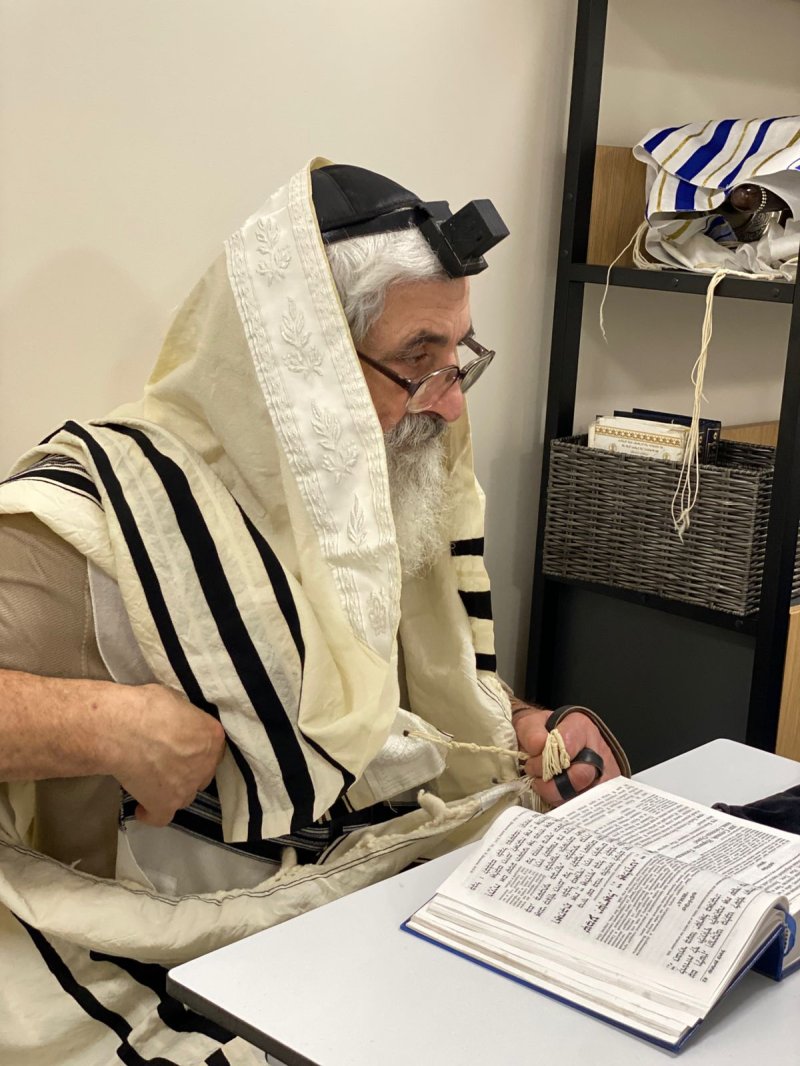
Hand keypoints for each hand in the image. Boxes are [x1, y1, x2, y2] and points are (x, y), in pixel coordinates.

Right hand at [107, 684, 225, 826]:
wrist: (124, 729)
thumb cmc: (147, 707)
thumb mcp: (174, 700)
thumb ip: (182, 717)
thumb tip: (175, 720)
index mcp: (213, 736)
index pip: (211, 748)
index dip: (195, 748)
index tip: (181, 746)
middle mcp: (206, 764)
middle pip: (201, 773)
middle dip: (187, 769)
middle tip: (165, 762)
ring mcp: (187, 787)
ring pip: (185, 795)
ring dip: (172, 791)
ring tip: (152, 783)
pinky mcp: (165, 804)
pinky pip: (161, 817)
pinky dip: (151, 814)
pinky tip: (141, 808)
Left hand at [512, 706, 620, 806]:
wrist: (551, 741)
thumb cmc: (542, 732)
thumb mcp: (531, 723)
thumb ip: (532, 732)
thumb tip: (539, 746)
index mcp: (581, 728)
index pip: (566, 747)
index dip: (544, 760)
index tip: (530, 762)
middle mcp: (598, 750)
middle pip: (580, 775)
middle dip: (552, 784)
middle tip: (537, 780)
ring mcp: (605, 774)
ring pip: (585, 796)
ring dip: (558, 797)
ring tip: (545, 788)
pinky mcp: (603, 794)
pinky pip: (587, 807)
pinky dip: (567, 806)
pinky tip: (555, 798)